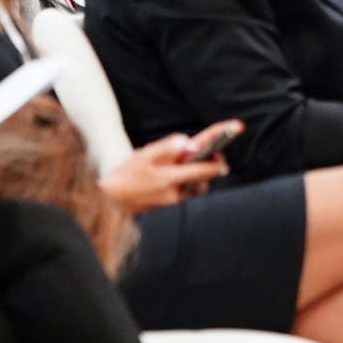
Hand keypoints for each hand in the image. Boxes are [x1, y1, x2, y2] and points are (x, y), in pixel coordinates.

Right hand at [100, 133, 229, 213]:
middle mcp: (177, 190)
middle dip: (213, 163)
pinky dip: (188, 179)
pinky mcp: (170, 202)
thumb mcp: (143, 156)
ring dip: (199, 171)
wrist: (110, 202)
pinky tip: (176, 170)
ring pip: (197, 183)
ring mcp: (175, 198)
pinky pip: (187, 189)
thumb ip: (167, 148)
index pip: (205, 167)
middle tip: (213, 152)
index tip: (233, 140)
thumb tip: (188, 141)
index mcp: (172, 177)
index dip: (220, 156)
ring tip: (190, 158)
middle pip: (205, 175)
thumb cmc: (125, 176)